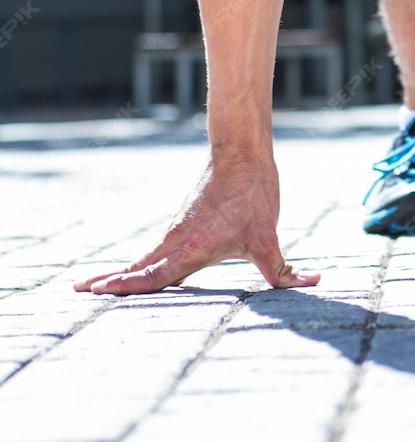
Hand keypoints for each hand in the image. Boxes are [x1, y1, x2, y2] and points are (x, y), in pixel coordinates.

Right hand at [73, 152, 320, 295]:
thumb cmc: (253, 191)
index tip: (97, 292)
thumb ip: (282, 268)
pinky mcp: (185, 223)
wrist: (242, 149)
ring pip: (145, 258)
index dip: (126, 286)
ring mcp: (178, 230)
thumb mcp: (267, 236)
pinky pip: (157, 250)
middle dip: (109, 281)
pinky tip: (136, 269)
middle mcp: (177, 240)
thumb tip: (310, 282)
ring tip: (94, 284)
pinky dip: (139, 262)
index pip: (153, 276)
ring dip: (121, 272)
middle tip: (77, 290)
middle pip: (138, 268)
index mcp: (190, 246)